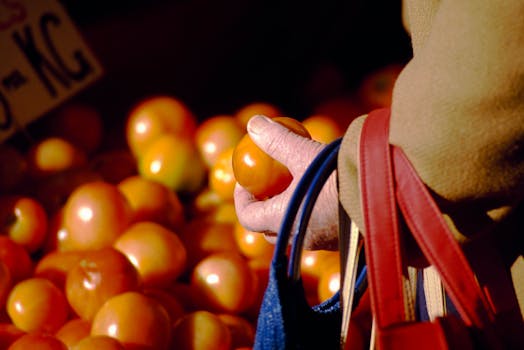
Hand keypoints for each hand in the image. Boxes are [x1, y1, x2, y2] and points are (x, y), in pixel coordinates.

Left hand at [234, 115, 339, 249]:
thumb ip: (276, 140)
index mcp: (282, 220)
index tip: (248, 181)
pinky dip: (311, 215)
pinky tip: (323, 193)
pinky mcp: (340, 240)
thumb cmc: (338, 174)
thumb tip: (253, 123)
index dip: (242, 200)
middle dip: (264, 208)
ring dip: (288, 212)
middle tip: (269, 186)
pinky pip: (317, 231)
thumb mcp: (303, 152)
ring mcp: (321, 242)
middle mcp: (299, 237)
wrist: (385, 193)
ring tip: (296, 187)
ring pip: (293, 231)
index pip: (248, 218)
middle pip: (268, 229)